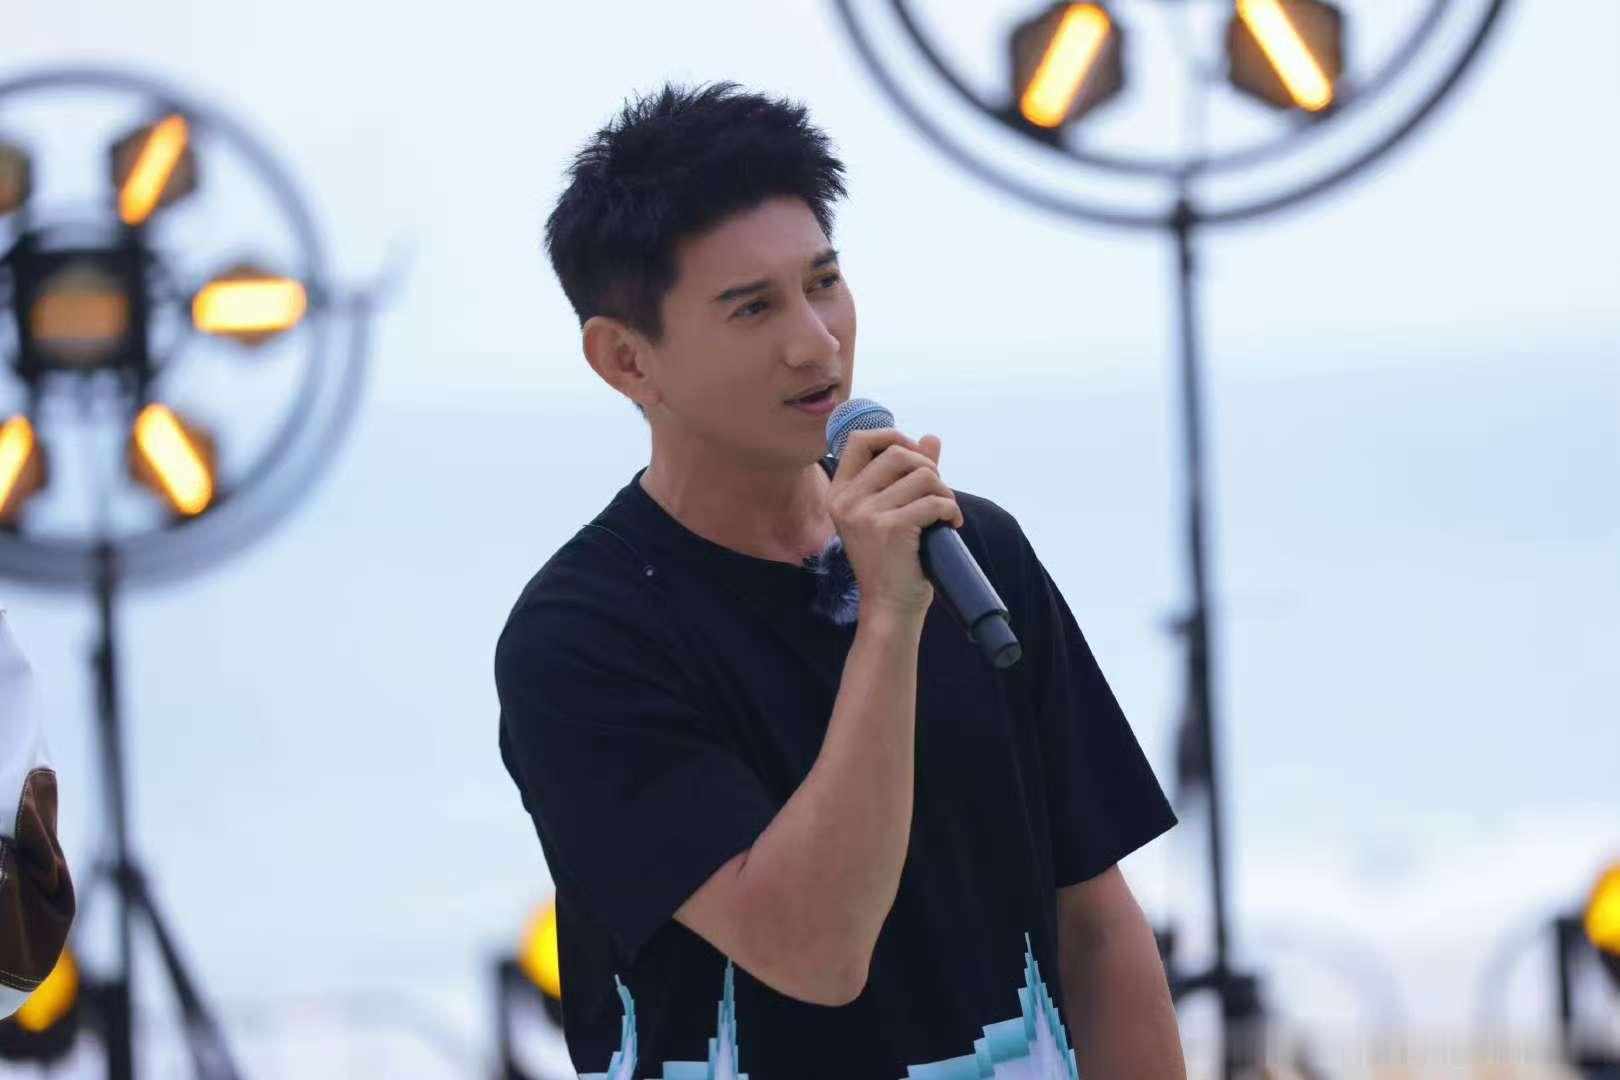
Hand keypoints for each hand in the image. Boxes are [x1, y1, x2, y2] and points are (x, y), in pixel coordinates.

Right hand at [827, 428, 962, 619]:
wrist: (889, 607)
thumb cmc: (891, 561)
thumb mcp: (892, 512)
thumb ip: (908, 474)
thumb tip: (930, 437)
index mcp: (839, 493)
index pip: (859, 439)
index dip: (892, 436)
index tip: (915, 456)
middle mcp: (846, 500)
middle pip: (897, 452)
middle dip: (928, 467)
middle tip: (936, 493)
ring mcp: (865, 514)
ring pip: (922, 475)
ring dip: (943, 491)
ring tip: (945, 512)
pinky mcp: (891, 528)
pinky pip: (933, 501)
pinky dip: (951, 510)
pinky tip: (951, 524)